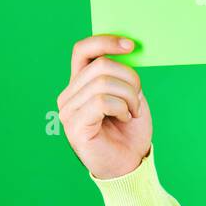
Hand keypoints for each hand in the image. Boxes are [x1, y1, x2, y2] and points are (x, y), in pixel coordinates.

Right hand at [57, 34, 152, 179]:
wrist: (130, 164)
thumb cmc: (130, 131)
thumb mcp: (131, 95)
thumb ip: (122, 74)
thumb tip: (125, 49)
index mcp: (81, 84)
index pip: (83, 50)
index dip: (106, 41)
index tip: (130, 45)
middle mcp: (69, 94)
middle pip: (101, 65)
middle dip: (130, 79)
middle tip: (137, 100)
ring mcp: (68, 110)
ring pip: (102, 82)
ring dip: (128, 96)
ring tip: (132, 111)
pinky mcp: (74, 125)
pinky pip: (101, 101)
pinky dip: (121, 107)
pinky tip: (124, 118)